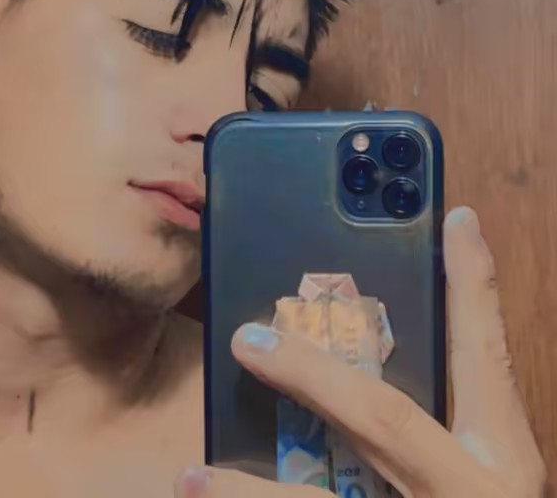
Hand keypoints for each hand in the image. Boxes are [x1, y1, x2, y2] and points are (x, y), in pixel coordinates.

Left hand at [175, 207, 545, 497]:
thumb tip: (372, 351)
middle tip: (247, 341)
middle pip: (385, 423)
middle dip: (312, 378)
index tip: (457, 220)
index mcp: (500, 460)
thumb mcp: (481, 469)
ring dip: (251, 493)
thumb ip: (435, 417)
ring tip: (192, 477)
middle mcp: (465, 491)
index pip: (483, 356)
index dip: (473, 288)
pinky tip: (200, 496)